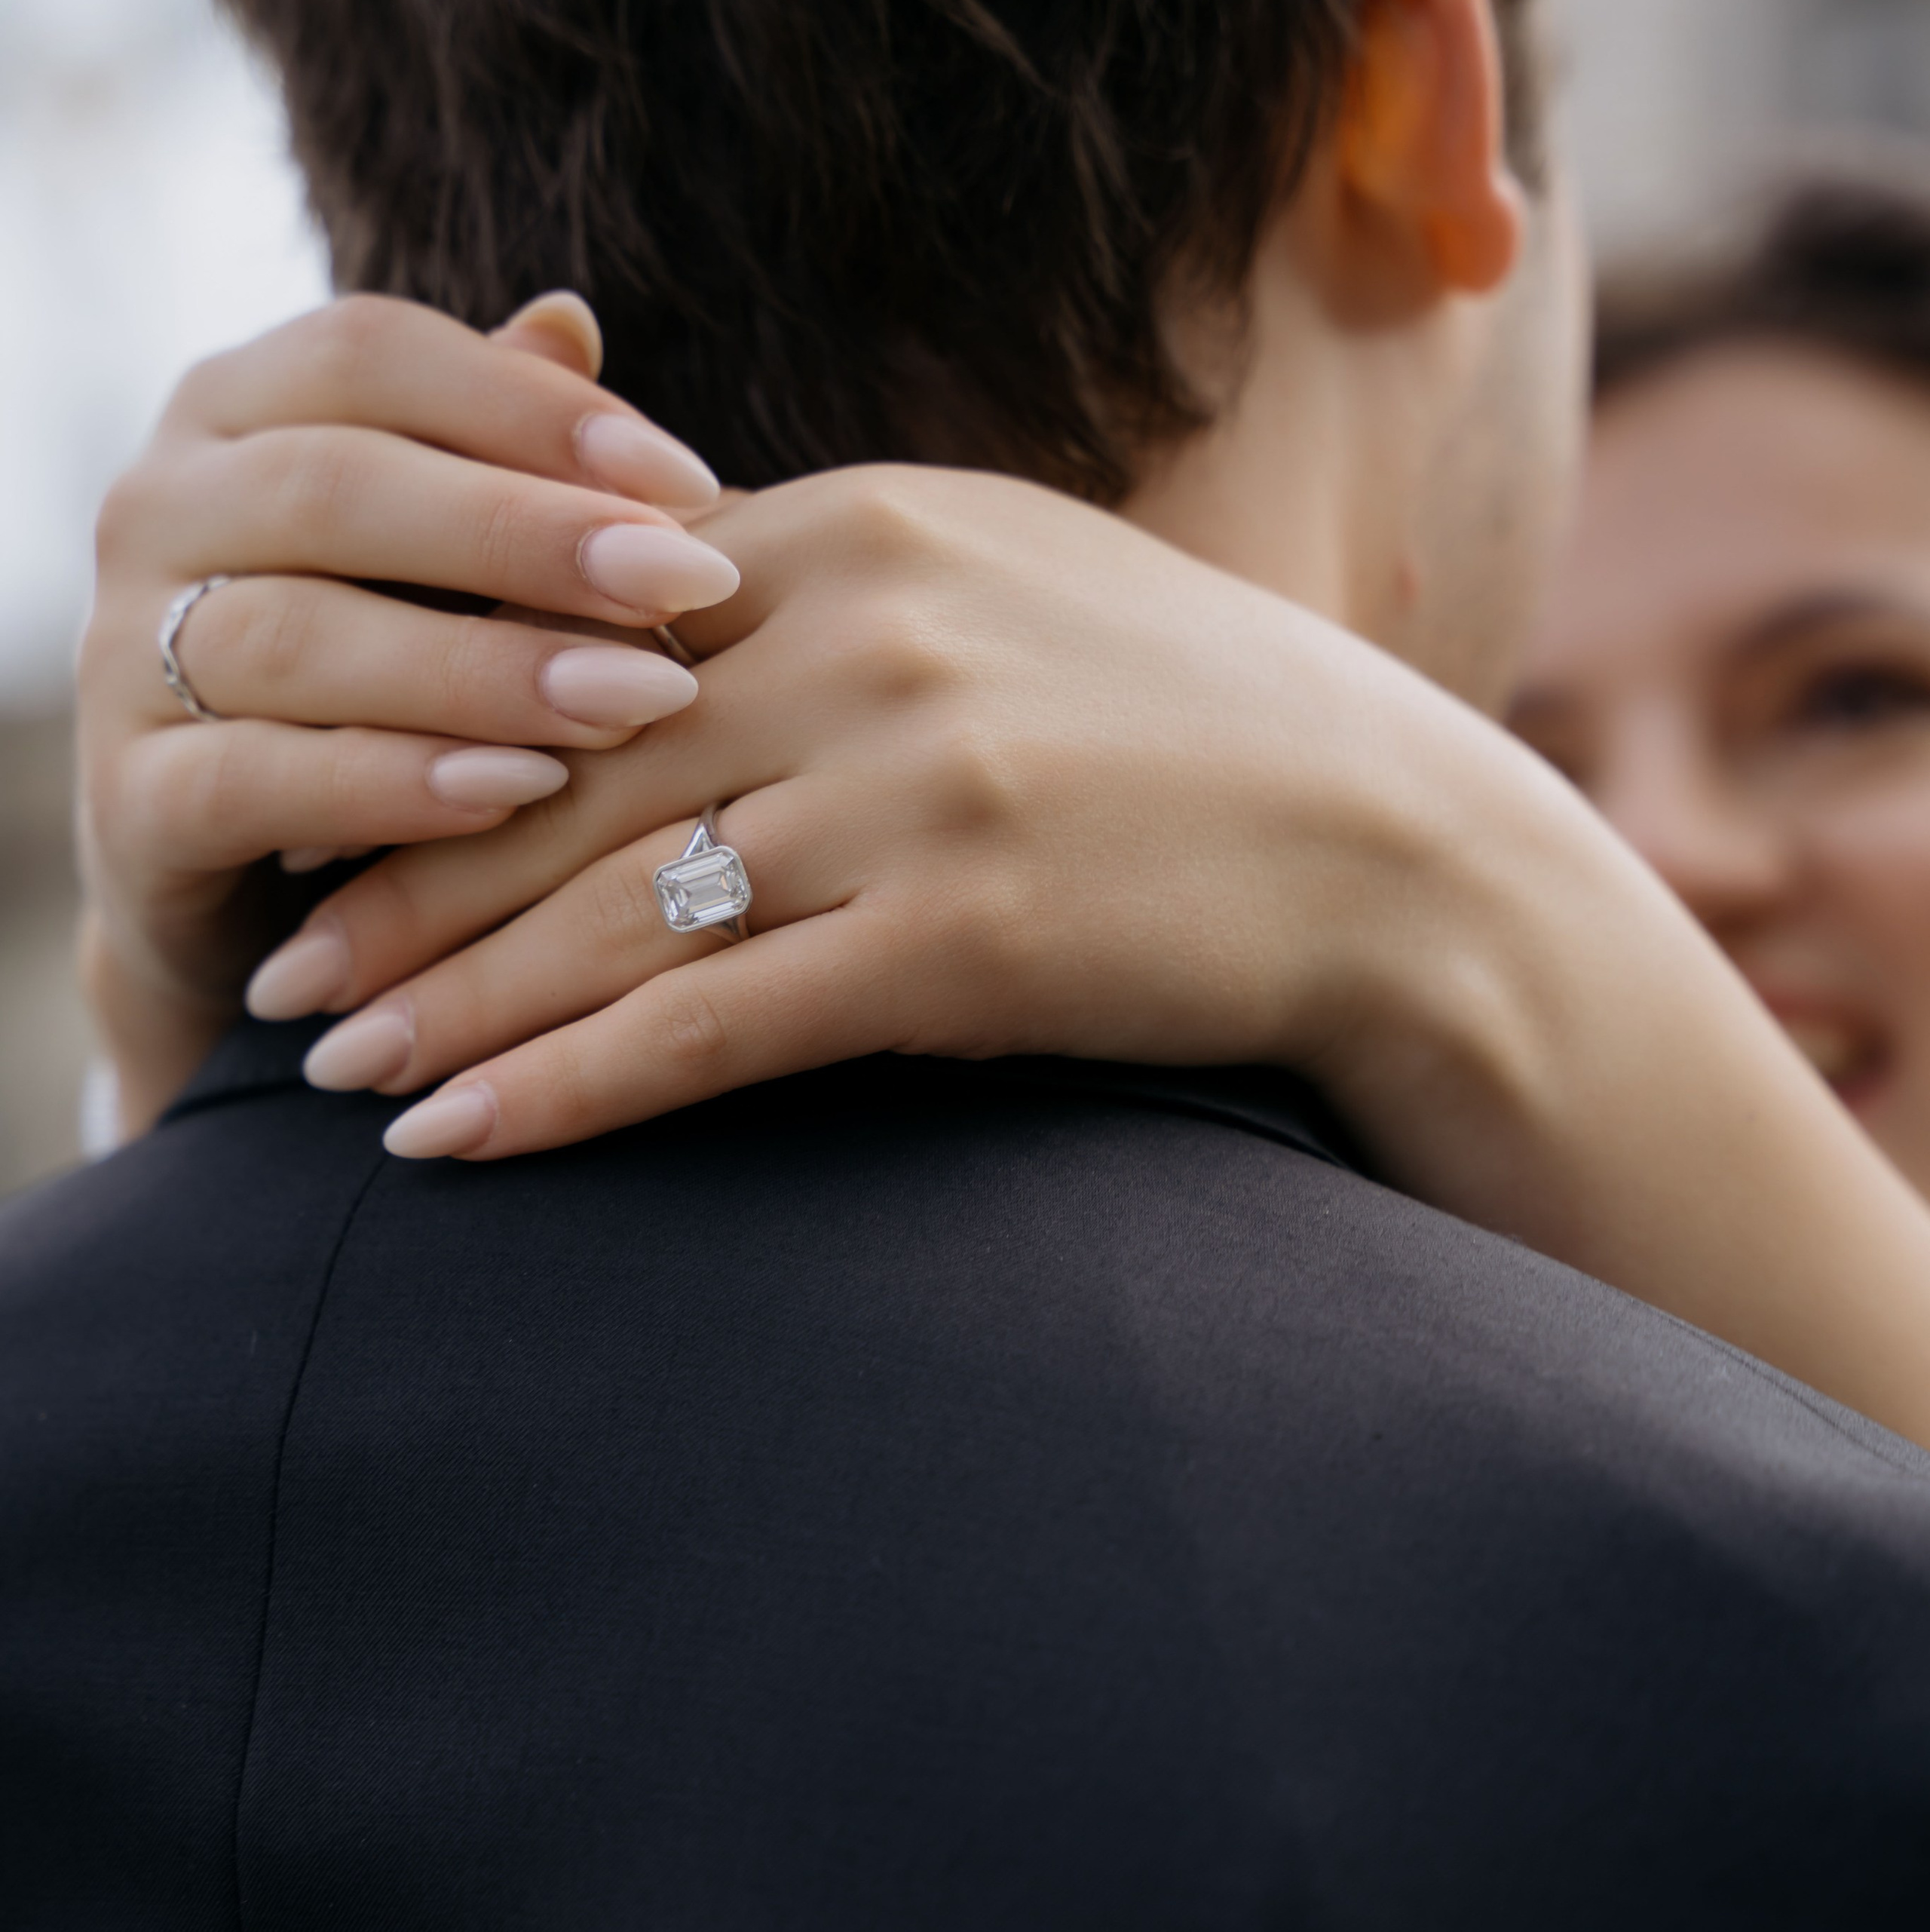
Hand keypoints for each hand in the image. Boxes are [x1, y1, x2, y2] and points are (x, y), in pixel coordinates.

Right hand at [78, 291, 737, 1129]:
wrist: (266, 887)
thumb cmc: (388, 684)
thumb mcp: (445, 564)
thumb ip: (496, 455)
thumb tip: (571, 318)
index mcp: (238, 413)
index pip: (373, 352)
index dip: (536, 409)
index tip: (693, 483)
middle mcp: (160, 509)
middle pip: (337, 486)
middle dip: (530, 536)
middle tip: (687, 583)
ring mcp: (123, 654)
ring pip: (298, 638)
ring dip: (484, 672)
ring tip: (634, 701)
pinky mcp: (131, 802)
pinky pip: (256, 780)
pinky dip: (394, 787)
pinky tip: (519, 793)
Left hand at [247, 462, 1552, 1159]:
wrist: (1395, 852)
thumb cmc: (1192, 731)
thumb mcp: (1011, 593)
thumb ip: (836, 590)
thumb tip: (663, 630)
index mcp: (871, 530)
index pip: (591, 652)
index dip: (449, 754)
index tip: (353, 834)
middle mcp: (874, 639)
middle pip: (573, 783)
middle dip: (411, 895)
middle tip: (294, 979)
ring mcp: (917, 786)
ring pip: (618, 910)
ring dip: (457, 1003)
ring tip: (342, 1075)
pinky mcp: (964, 934)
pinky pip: (714, 1019)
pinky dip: (572, 1085)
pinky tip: (466, 1137)